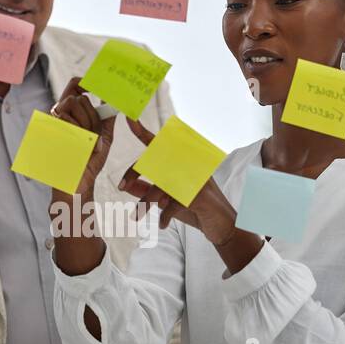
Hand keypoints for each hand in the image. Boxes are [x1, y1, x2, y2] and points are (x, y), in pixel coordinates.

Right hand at [48, 77, 113, 202]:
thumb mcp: (104, 136)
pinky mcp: (48, 129)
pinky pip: (65, 118)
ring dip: (86, 124)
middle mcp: (59, 113)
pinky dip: (79, 133)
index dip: (85, 82)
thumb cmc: (90, 160)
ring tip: (87, 143)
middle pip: (78, 97)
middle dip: (91, 115)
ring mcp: (52, 121)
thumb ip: (108, 117)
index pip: (74, 85)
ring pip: (72, 104)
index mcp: (73, 112)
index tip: (95, 88)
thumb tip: (115, 98)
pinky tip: (80, 147)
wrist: (80, 182)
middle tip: (93, 133)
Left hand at [116, 118, 236, 242]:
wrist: (224, 226)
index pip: (158, 143)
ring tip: (136, 216)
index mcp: (181, 162)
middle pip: (153, 161)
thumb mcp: (167, 200)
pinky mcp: (199, 194)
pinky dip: (164, 216)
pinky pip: (172, 203)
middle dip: (132, 174)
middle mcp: (189, 164)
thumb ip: (147, 191)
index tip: (128, 118)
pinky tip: (162, 225)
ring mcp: (196, 177)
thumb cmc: (195, 210)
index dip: (142, 131)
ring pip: (160, 184)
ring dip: (145, 203)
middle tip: (120, 187)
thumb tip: (126, 186)